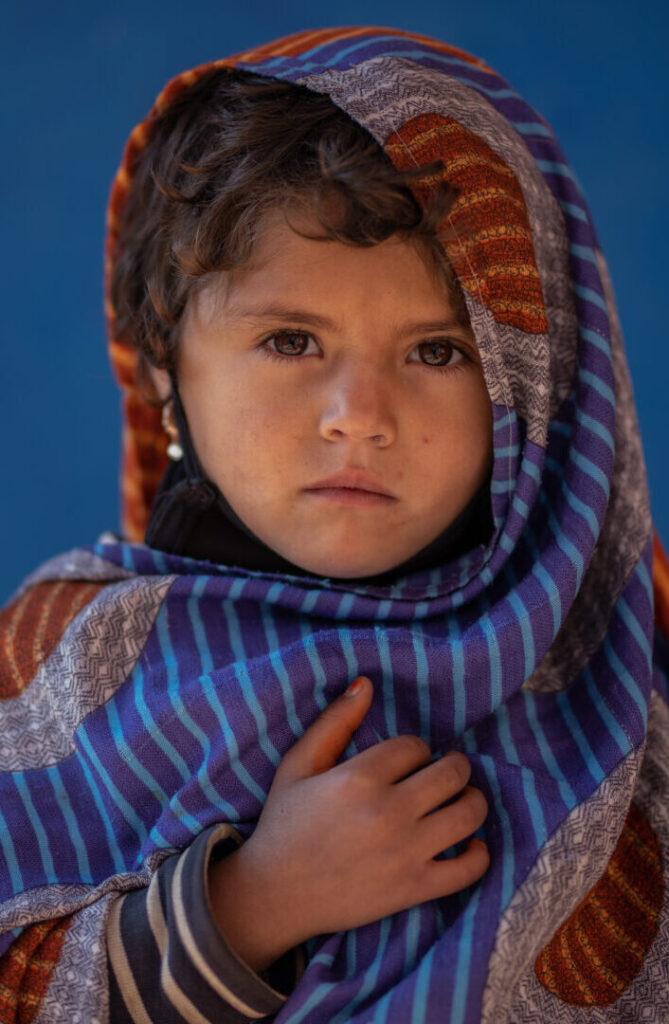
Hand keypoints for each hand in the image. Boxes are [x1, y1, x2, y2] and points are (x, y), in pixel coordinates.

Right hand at [208, 677, 488, 970]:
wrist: (274, 894)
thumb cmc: (284, 823)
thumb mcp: (298, 764)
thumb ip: (334, 721)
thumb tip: (366, 682)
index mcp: (358, 778)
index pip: (415, 746)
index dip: (416, 750)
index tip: (408, 762)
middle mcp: (387, 812)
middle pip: (451, 774)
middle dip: (455, 766)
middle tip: (447, 772)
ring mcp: (405, 852)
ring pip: (469, 814)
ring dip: (472, 800)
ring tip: (459, 800)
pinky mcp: (414, 888)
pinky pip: (468, 869)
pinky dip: (479, 853)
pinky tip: (470, 843)